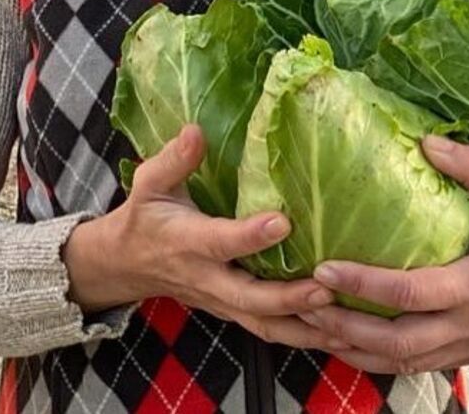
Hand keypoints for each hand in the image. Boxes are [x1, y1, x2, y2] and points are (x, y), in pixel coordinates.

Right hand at [63, 124, 348, 352]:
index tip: (283, 221)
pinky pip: (268, 330)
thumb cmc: (144, 216)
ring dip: (303, 329)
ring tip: (344, 326)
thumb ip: (174, 160)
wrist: (124, 265)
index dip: (250, 235)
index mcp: (187, 241)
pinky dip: (302, 337)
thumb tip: (196, 131)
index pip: (221, 241)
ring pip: (264, 324)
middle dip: (288, 297)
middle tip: (326, 289)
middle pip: (249, 297)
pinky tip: (338, 335)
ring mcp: (220, 301)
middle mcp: (206, 278)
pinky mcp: (232, 312)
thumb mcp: (149, 183)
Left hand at [299, 136, 468, 373]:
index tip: (322, 269)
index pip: (408, 293)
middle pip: (395, 343)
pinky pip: (420, 366)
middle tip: (303, 305)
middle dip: (344, 328)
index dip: (361, 283)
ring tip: (316, 329)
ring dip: (356, 349)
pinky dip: (382, 359)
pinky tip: (357, 344)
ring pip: (403, 363)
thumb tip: (427, 142)